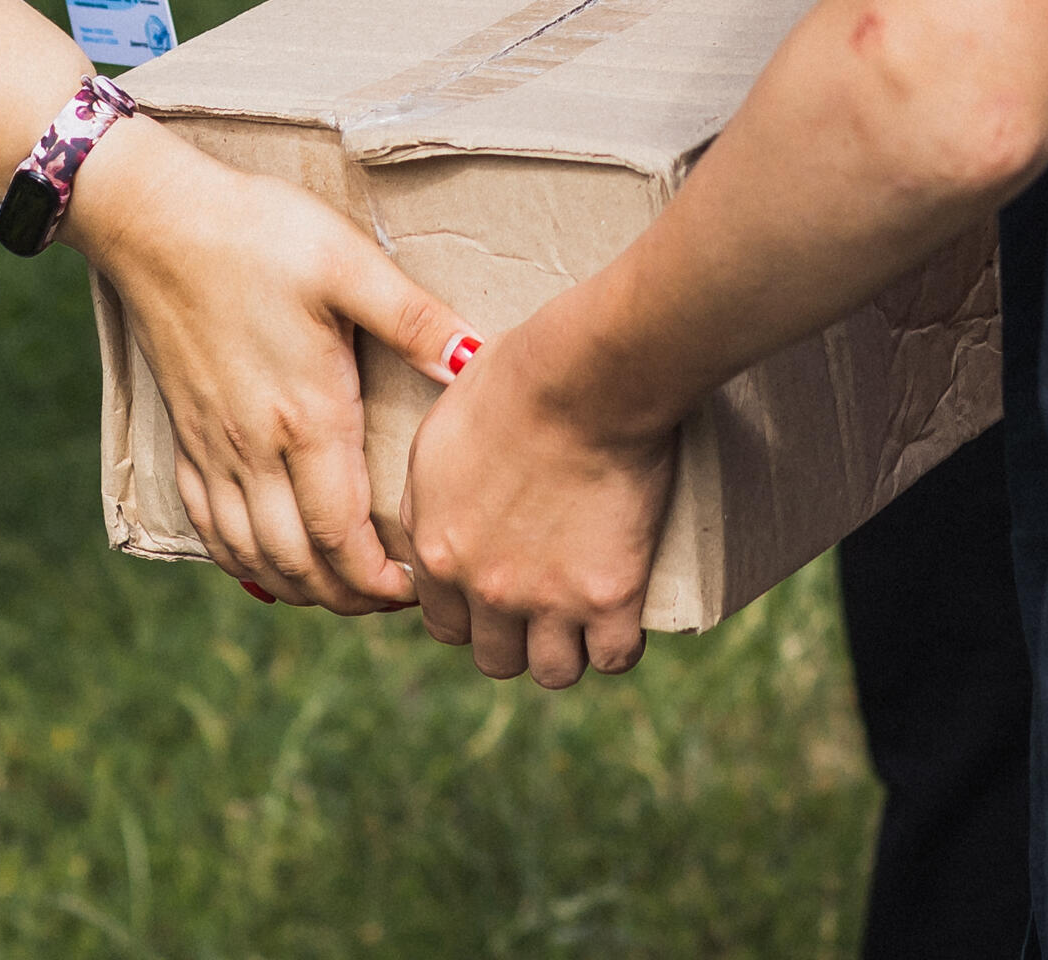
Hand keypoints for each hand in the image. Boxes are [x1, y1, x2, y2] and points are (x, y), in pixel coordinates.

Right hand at [79, 122, 474, 611]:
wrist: (159, 221)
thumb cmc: (260, 234)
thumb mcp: (351, 264)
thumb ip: (416, 320)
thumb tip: (480, 359)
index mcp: (305, 417)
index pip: (344, 537)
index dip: (382, 580)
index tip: (423, 584)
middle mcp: (253, 449)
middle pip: (300, 563)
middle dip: (350, 597)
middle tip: (398, 598)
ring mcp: (213, 448)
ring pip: (252, 556)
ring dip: (300, 587)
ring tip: (345, 589)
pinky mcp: (185, 435)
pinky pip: (208, 525)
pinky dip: (242, 559)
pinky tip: (267, 560)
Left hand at [403, 305, 680, 689]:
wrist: (583, 375)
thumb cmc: (512, 383)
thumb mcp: (437, 436)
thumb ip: (424, 499)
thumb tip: (425, 529)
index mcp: (439, 550)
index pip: (444, 625)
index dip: (472, 613)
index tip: (497, 594)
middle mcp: (486, 587)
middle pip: (495, 659)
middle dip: (516, 638)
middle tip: (543, 605)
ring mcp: (548, 598)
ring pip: (552, 672)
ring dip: (567, 649)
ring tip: (586, 617)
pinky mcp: (608, 595)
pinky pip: (614, 658)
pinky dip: (620, 644)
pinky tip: (624, 615)